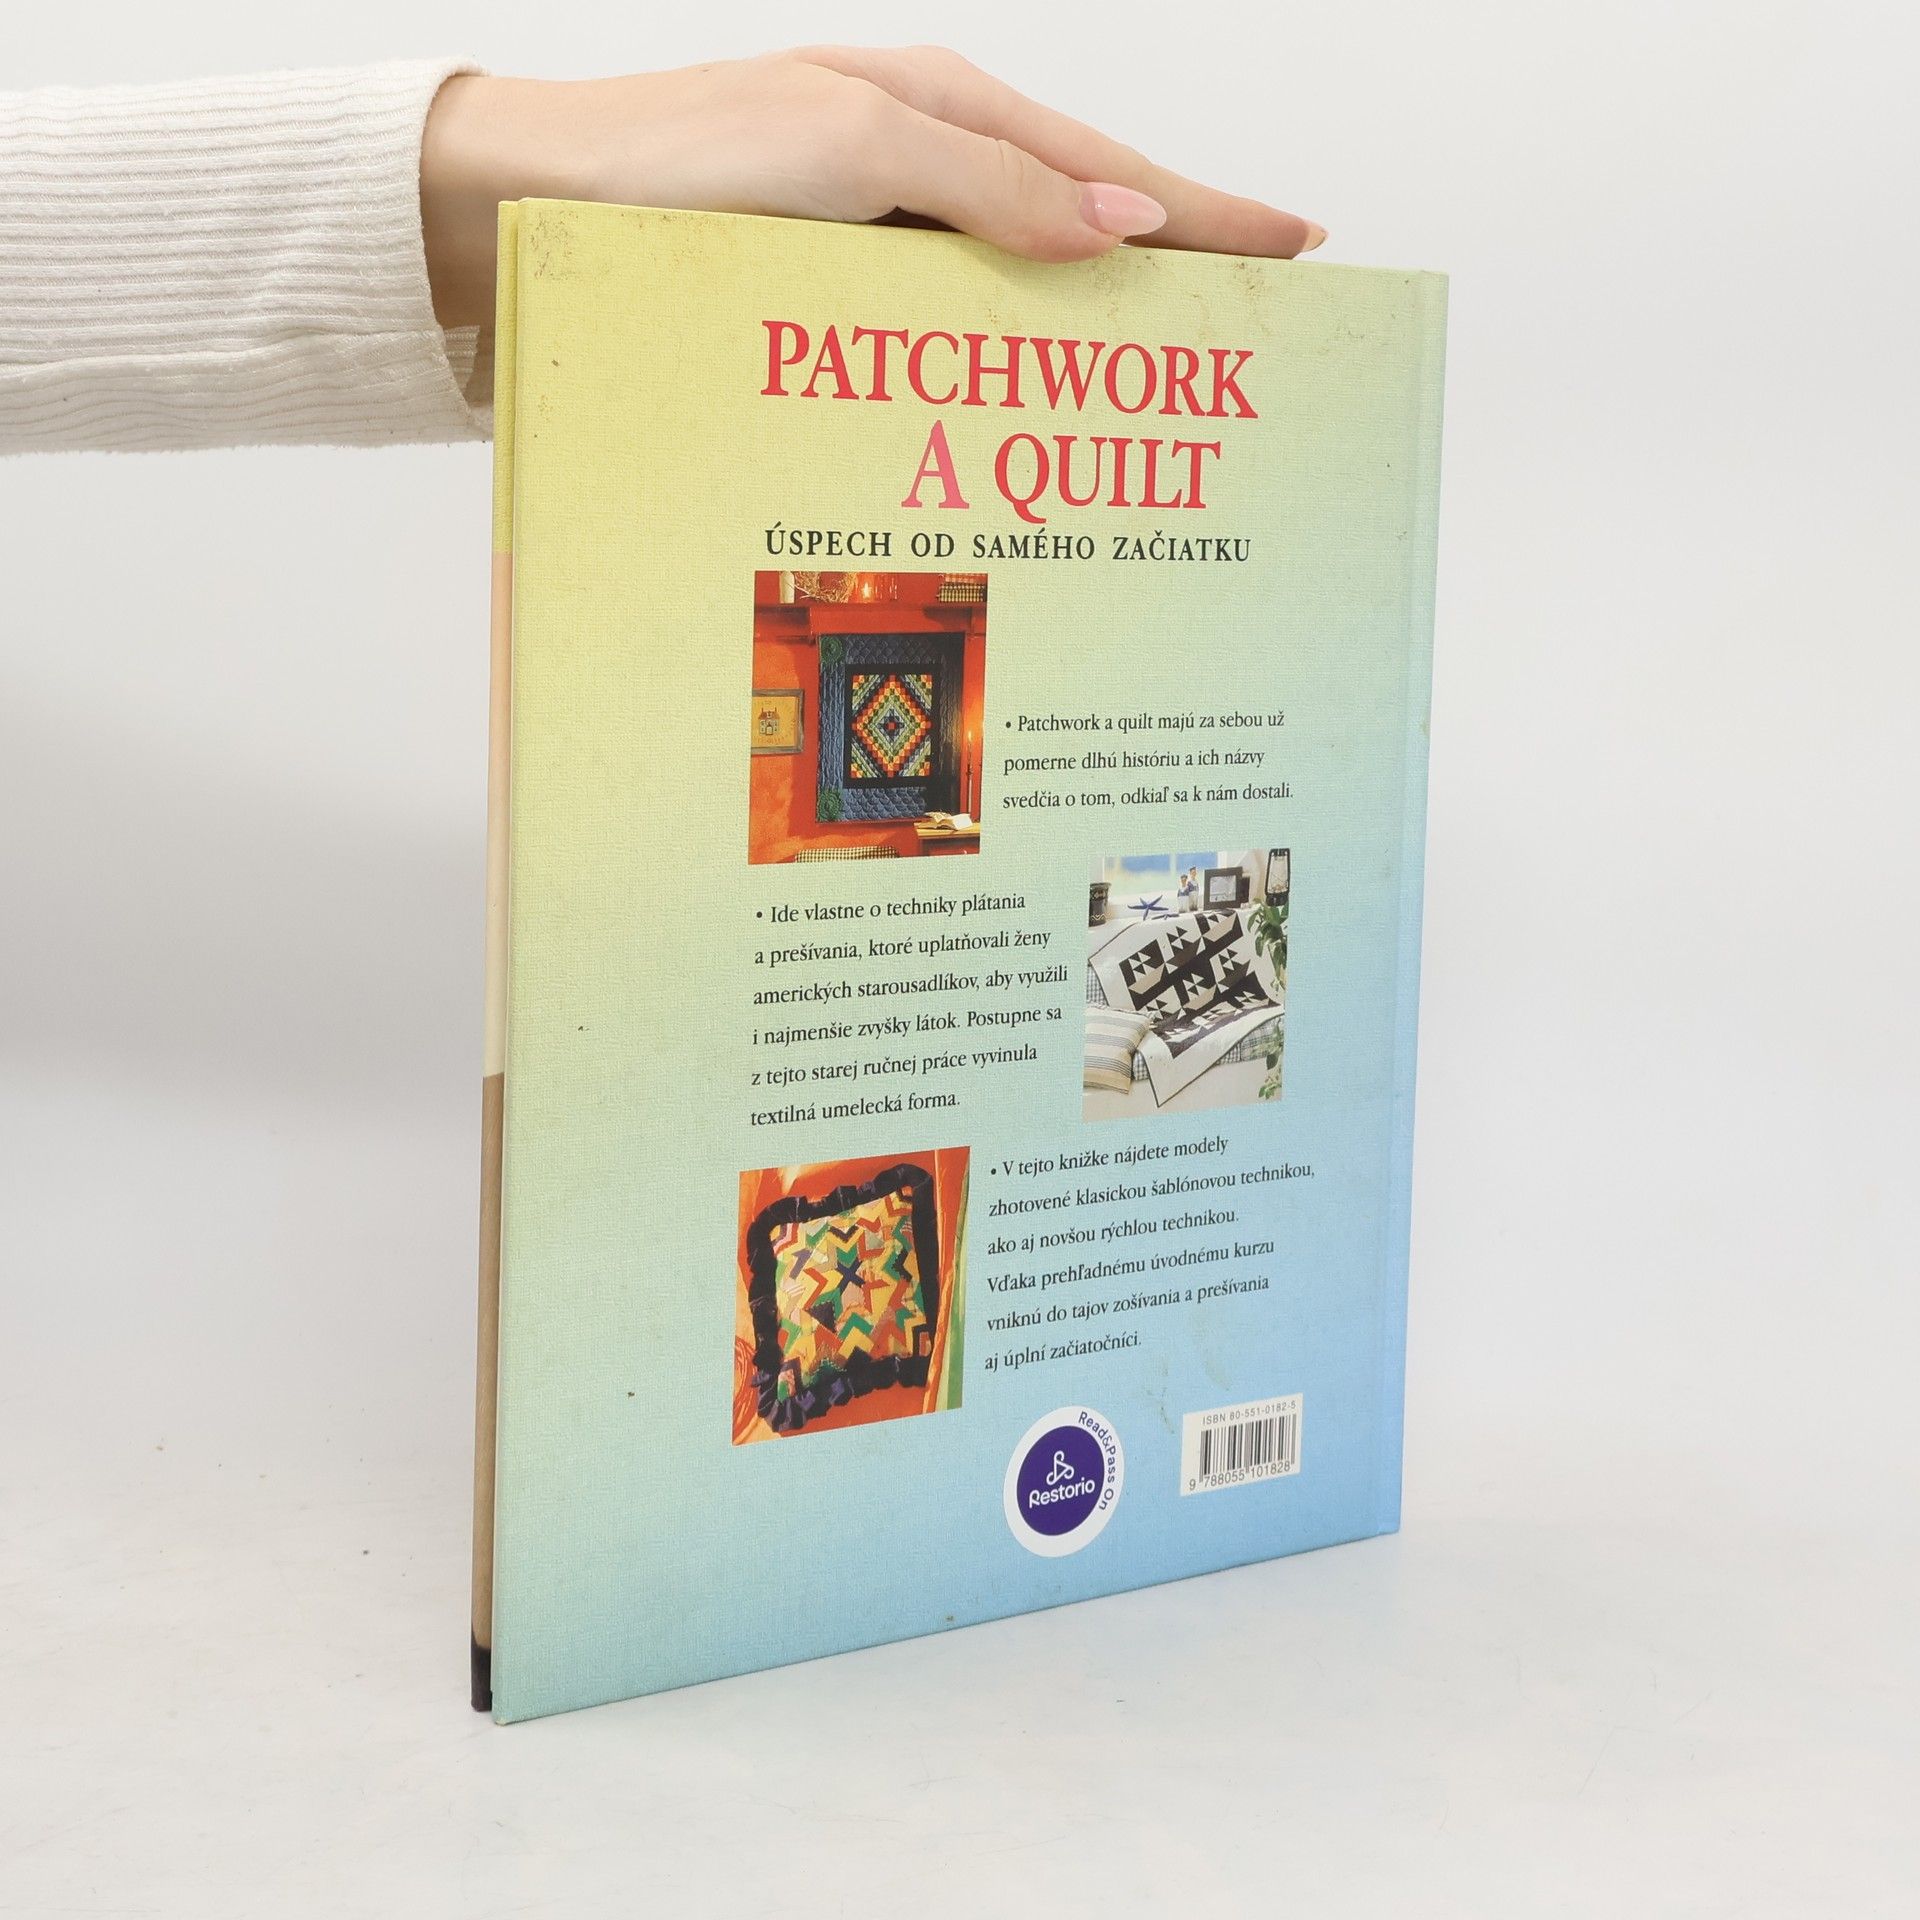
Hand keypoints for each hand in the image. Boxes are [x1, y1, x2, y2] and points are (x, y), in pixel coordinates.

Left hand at [420, 46, 1323, 327]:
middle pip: (1079, 230)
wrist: (537, 211)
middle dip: (1172, 275)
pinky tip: (1026, 412)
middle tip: (1252, 333)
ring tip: (1161, 394)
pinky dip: (998, 372)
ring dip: (1085, 339)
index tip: (1296, 248)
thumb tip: (1124, 227)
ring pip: (1015, 294)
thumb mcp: (852, 149)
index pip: (1111, 169)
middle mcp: (919, 171)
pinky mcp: (830, 301)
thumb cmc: (683, 162)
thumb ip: (990, 186)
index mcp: (941, 110)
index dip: (1207, 212)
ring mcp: (877, 239)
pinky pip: (944, 337)